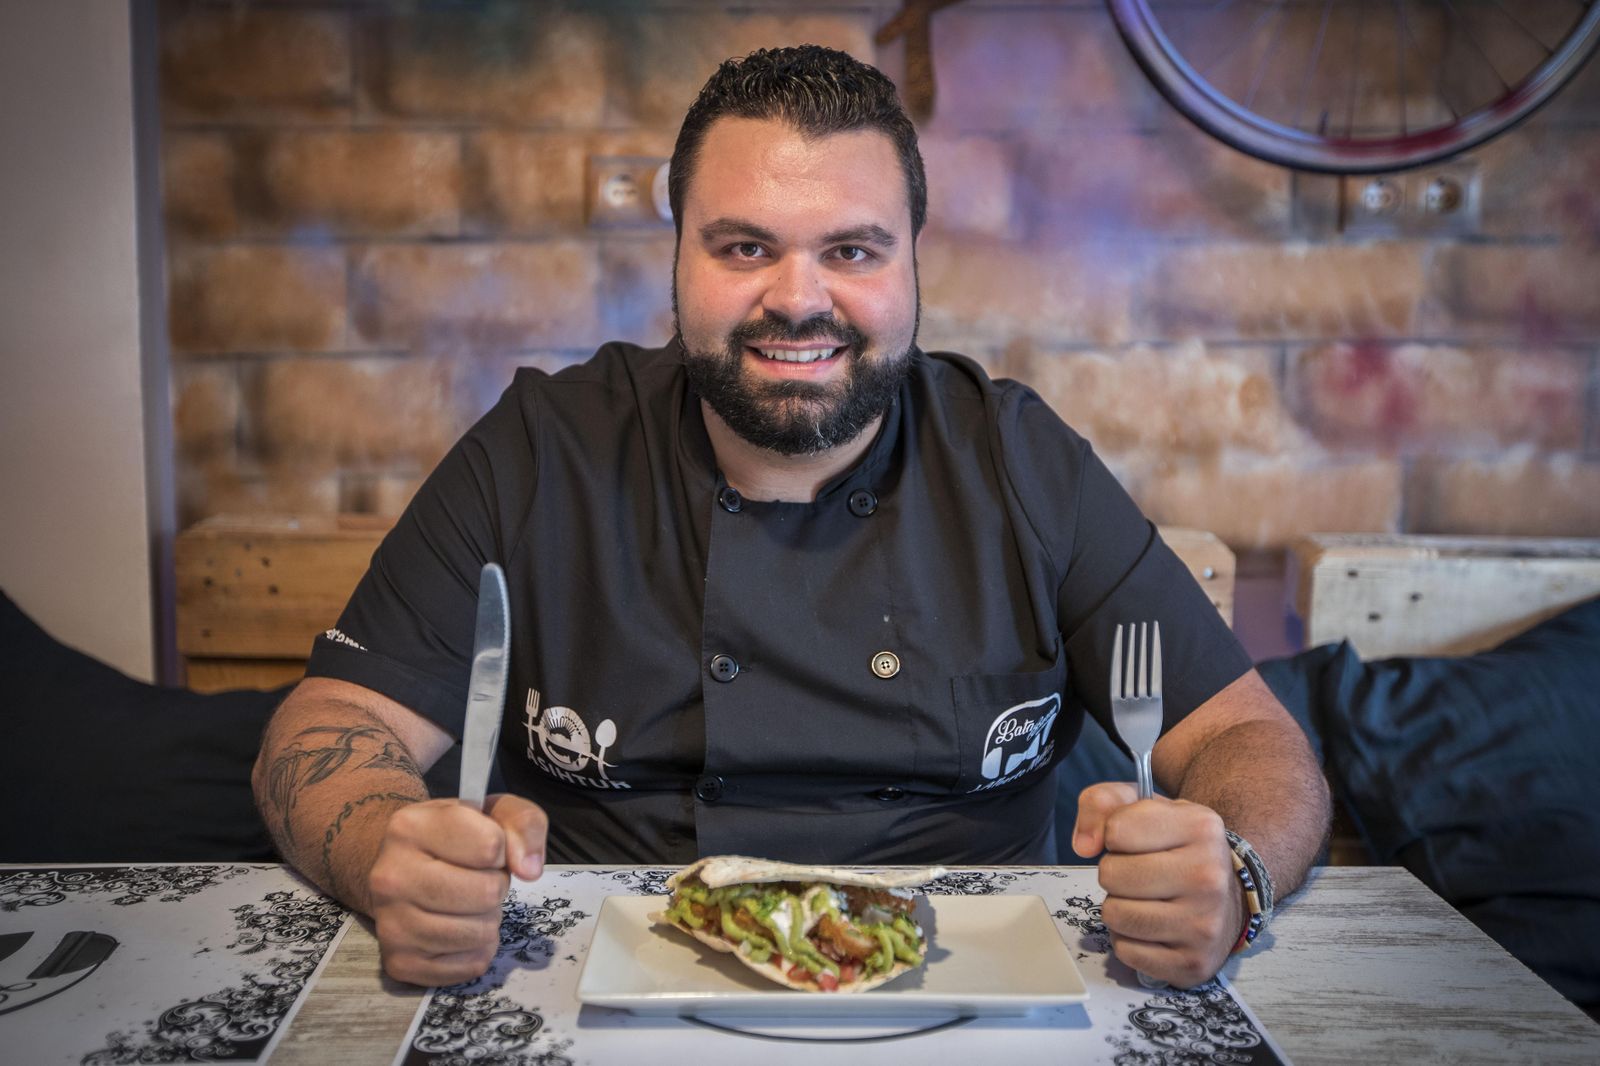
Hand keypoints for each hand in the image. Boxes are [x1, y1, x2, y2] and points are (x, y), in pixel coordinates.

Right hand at [367, 793, 547, 985]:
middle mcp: (390, 876)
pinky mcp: (400, 963)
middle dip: (496, 886)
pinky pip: (471, 965)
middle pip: (487, 893)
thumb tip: (529, 869)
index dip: (500, 850)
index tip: (484, 850)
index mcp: (409, 827)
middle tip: (477, 879)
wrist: (401, 871)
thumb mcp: (490, 812)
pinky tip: (458, 928)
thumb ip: (523, 823)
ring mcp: (390, 924)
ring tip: (467, 903)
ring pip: (480, 933)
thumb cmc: (452, 839)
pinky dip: (477, 950)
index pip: (490, 847)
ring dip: (488, 918)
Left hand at [1072, 782, 1241, 988]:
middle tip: (1139, 874)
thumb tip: (1082, 845)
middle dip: (1115, 873)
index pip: (1116, 831)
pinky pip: (1126, 951)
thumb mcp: (1143, 806)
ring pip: (1115, 915)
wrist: (1228, 897)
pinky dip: (1129, 940)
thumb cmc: (1177, 848)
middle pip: (1111, 875)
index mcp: (1200, 827)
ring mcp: (1204, 924)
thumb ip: (1101, 802)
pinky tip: (1152, 928)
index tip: (1136, 841)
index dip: (1114, 835)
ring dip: (1119, 907)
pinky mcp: (1193, 963)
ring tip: (1144, 899)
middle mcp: (1208, 876)